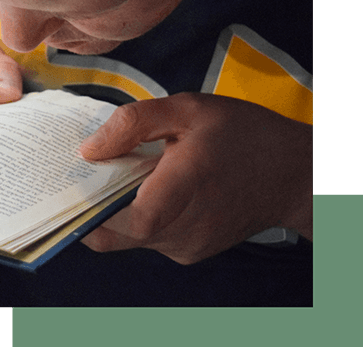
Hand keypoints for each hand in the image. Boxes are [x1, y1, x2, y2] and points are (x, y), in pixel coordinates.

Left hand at [77, 93, 312, 263]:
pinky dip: (137, 215)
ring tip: (114, 175)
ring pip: (131, 237)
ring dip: (115, 210)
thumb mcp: (187, 109)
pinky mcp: (191, 252)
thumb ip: (133, 124)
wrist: (292, 174)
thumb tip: (88, 150)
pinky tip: (143, 187)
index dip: (93, 211)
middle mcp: (186, 227)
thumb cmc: (241, 134)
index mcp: (187, 186)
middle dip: (93, 206)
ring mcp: (189, 246)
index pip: (131, 221)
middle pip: (119, 233)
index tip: (70, 186)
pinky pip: (149, 238)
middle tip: (79, 176)